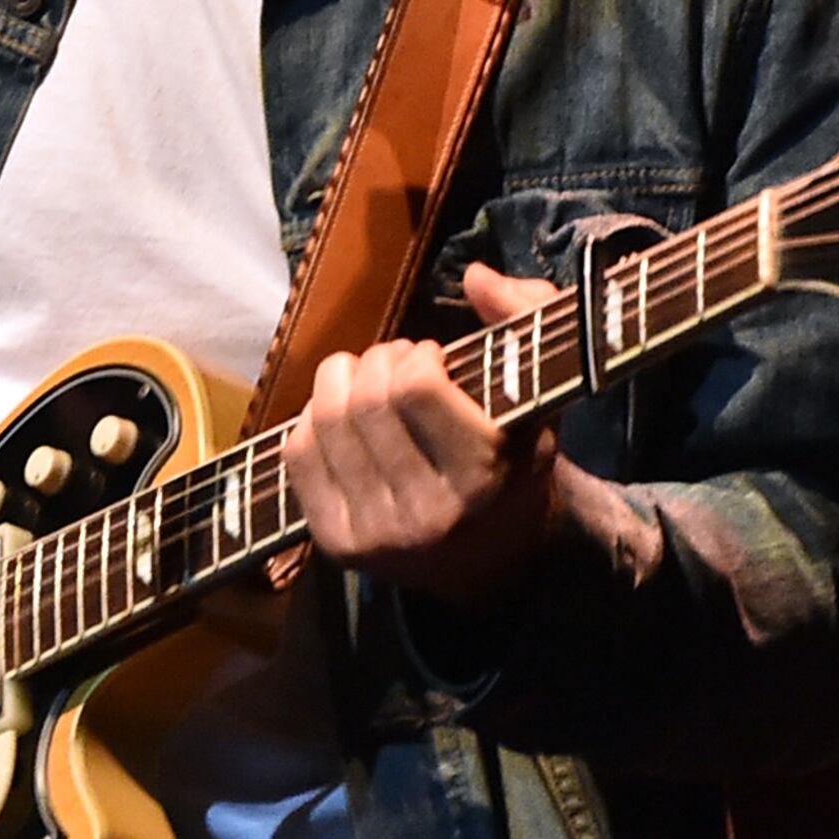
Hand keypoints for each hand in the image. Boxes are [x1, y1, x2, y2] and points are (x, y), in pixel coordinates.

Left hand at [283, 263, 563, 612]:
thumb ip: (528, 318)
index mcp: (485, 474)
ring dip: (339, 381)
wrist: (496, 562)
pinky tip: (343, 422)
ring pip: (325, 422)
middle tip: (396, 365)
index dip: (418, 355)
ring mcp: (378, 534)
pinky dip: (311, 421)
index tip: (432, 358)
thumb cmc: (514, 462)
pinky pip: (298, 454)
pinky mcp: (338, 544)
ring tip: (365, 383)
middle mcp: (430, 512)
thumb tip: (476, 275)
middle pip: (366, 399)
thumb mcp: (541, 391)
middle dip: (377, 361)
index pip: (416, 386)